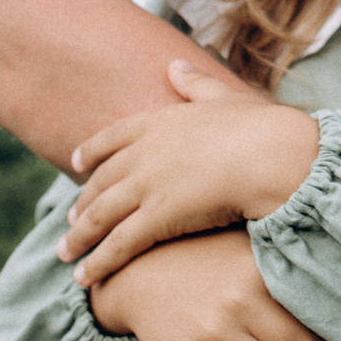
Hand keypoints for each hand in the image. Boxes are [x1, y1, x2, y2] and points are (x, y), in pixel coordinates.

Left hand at [62, 62, 321, 281]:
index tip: (77, 162)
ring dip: (80, 237)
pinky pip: (119, 243)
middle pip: (102, 180)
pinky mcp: (157, 216)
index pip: (114, 136)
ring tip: (65, 254)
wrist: (274, 154)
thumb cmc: (262, 128)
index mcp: (160, 121)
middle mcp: (145, 152)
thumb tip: (175, 63)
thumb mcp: (224, 97)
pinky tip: (85, 278)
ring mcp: (147, 184)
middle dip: (83, 202)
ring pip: (101, 215)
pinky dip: (99, 262)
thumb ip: (196, 83)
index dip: (93, 150)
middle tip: (70, 220)